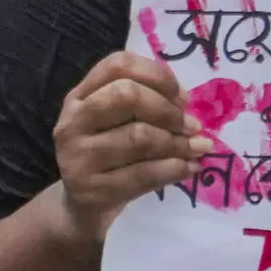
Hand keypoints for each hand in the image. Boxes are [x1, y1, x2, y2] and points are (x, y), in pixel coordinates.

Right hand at [48, 49, 208, 235]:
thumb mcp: (116, 121)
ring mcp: (78, 157)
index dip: (158, 75)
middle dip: (168, 110)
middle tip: (191, 125)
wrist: (82, 205)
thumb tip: (188, 104)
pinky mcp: (91, 190)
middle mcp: (72, 121)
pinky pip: (143, 173)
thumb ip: (145, 103)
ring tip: (198, 148)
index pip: (118, 65)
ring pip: (138, 137)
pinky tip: (189, 167)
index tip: (182, 97)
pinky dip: (174, 169)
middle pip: (126, 95)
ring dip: (178, 143)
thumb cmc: (110, 154)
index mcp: (80, 96)